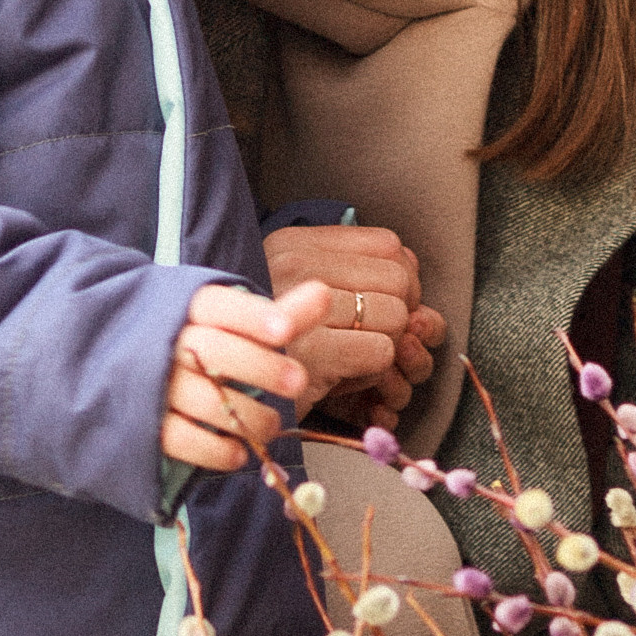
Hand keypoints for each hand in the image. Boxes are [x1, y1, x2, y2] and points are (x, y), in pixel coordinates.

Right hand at [162, 278, 329, 472]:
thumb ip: (283, 314)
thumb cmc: (207, 343)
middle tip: (298, 381)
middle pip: (214, 351)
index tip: (285, 331)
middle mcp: (170, 343)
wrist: (134, 368)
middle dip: (260, 367)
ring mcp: (156, 384)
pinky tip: (239, 453)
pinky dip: (215, 451)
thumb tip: (324, 294)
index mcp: (190, 309)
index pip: (219, 305)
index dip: (252, 317)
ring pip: (202, 400)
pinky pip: (182, 440)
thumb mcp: (239, 324)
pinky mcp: (149, 424)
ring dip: (248, 417)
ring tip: (274, 425)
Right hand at [261, 222, 444, 416]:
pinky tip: (343, 377)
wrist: (222, 391)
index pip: (387, 244)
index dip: (402, 277)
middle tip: (373, 336)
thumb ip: (351, 271)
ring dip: (386, 345)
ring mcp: (301, 309)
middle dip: (400, 314)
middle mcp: (293, 267)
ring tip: (351, 357)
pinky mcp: (312, 354)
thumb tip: (413, 268)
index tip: (384, 302)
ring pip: (395, 317)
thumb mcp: (296, 291)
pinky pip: (381, 352)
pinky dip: (374, 372)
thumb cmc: (268, 344)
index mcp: (291, 244)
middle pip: (398, 279)